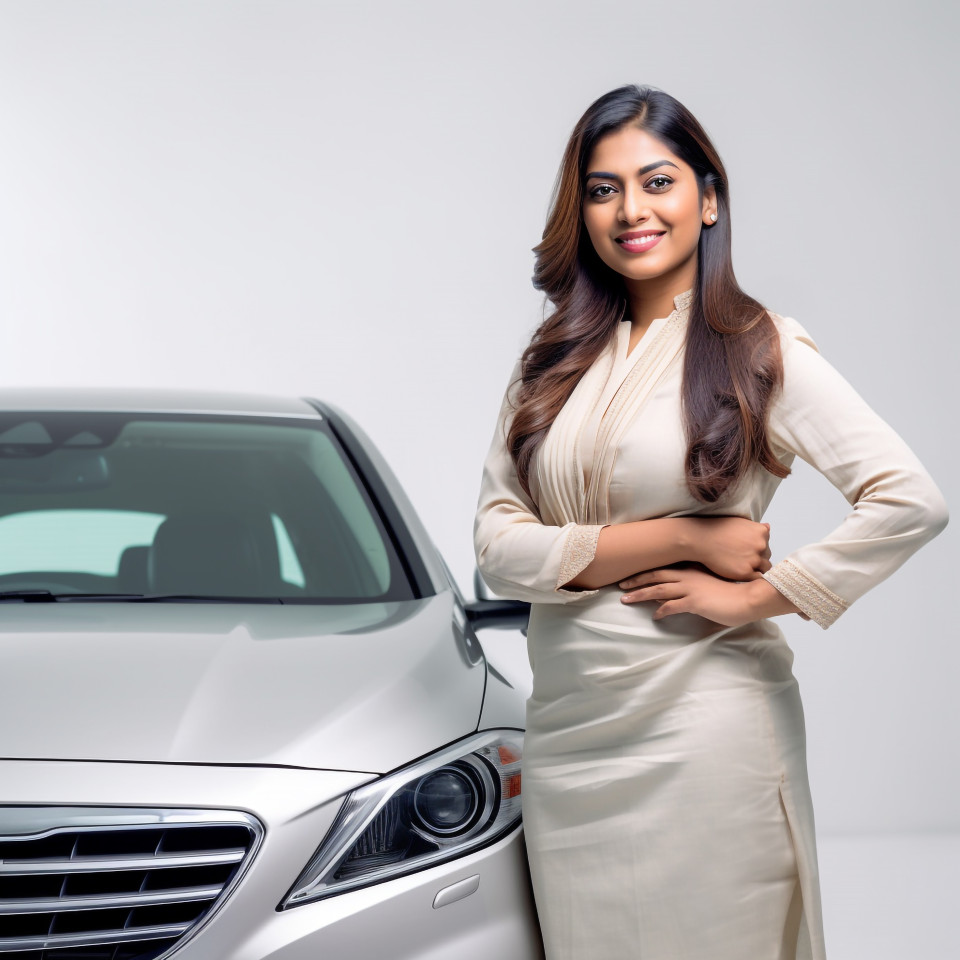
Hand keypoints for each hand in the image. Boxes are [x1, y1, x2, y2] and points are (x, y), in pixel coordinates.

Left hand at [619, 565, 764, 627]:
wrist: (749, 597)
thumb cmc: (731, 593)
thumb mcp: (707, 587)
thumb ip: (689, 589)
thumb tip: (668, 597)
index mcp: (691, 571)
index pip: (662, 569)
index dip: (645, 573)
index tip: (630, 577)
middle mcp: (688, 577)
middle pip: (655, 576)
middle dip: (636, 581)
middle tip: (620, 585)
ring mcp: (691, 589)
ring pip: (658, 589)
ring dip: (640, 594)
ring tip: (625, 599)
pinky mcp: (696, 602)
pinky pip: (672, 606)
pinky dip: (661, 611)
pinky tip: (655, 616)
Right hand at [688, 516, 770, 580]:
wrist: (700, 539)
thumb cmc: (717, 529)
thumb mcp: (739, 522)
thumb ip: (755, 527)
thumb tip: (768, 526)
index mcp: (761, 532)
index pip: (766, 544)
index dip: (757, 549)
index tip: (746, 550)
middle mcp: (761, 545)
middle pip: (766, 556)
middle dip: (757, 558)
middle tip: (741, 559)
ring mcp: (754, 559)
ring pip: (764, 568)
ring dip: (755, 568)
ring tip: (741, 566)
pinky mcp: (745, 572)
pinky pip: (756, 578)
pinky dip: (751, 577)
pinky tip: (741, 573)